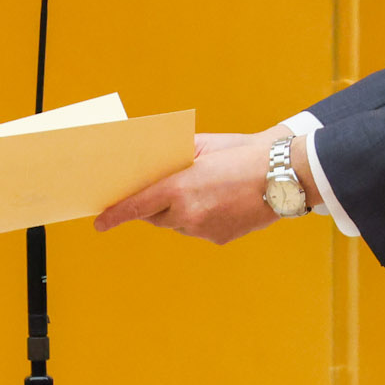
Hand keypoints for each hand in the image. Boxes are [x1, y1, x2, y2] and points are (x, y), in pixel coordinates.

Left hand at [94, 135, 277, 243]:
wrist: (284, 174)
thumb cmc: (243, 153)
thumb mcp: (204, 146)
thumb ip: (176, 156)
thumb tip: (156, 163)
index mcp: (179, 188)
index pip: (136, 206)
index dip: (114, 216)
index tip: (99, 223)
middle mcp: (187, 214)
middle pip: (156, 217)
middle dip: (155, 206)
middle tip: (166, 191)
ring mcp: (204, 230)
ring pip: (179, 225)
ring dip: (181, 212)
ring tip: (206, 191)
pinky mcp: (219, 239)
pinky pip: (200, 230)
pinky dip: (203, 219)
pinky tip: (221, 202)